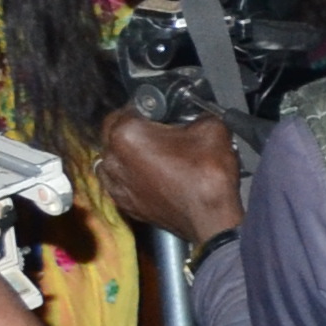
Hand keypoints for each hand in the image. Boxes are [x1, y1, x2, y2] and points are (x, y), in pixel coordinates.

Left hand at [95, 109, 246, 245]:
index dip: (148, 106)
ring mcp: (115, 183)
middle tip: (160, 130)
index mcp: (126, 134)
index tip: (163, 110)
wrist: (212, 219)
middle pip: (115, 132)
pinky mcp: (123, 202)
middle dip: (135, 128)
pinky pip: (119, 180)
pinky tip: (152, 174)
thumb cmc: (208, 176)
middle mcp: (112, 158)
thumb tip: (194, 114)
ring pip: (113, 157)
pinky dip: (131, 174)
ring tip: (155, 153)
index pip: (128, 107)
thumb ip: (196, 114)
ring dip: (129, 152)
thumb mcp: (212, 128)